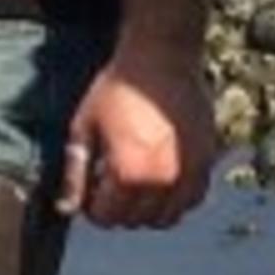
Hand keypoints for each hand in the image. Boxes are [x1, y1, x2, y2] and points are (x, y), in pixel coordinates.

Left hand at [59, 0, 217, 229]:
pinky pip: (195, 197)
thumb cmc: (118, 89)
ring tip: (139, 183)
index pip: (107, 217)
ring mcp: (190, 169)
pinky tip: (165, 179)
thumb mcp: (84, 128)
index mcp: (129, 173)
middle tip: (114, 181)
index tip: (93, 185)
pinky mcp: (208, 156)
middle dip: (120, 207)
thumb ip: (75, 173)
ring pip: (169, 216)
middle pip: (136, 220)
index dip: (93, 205)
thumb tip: (66, 209)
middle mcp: (164, 178)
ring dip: (150, 208)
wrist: (163, 55)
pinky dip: (179, 198)